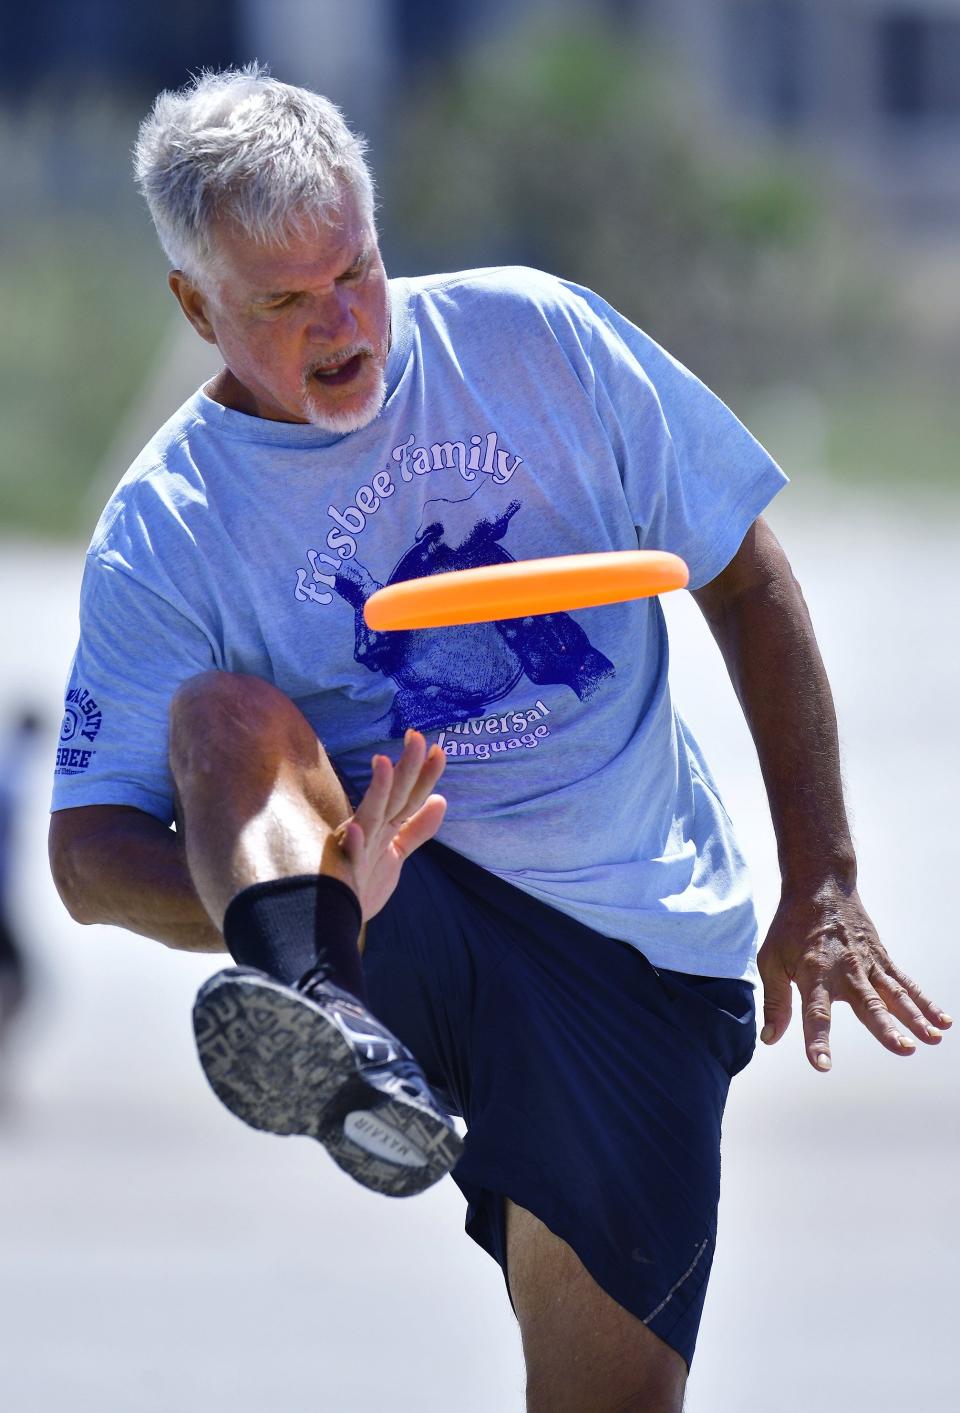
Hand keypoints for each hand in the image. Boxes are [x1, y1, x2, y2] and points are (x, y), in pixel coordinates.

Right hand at [325, 730, 445, 921]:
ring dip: (376, 792)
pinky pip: (348, 857)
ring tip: (383, 764)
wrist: (335, 921)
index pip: (409, 795)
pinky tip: (354, 830)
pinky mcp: (345, 872)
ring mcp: (356, 848)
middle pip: (394, 796)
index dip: (425, 774)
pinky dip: (352, 844)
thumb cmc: (364, 882)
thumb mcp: (395, 852)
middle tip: (417, 737)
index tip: (439, 749)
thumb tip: (441, 800)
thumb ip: (417, 828)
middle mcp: (370, 830)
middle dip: (406, 768)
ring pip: (369, 817)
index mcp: (383, 825)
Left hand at [758, 884, 951, 1070]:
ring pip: (894, 995)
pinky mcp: (881, 959)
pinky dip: (924, 1002)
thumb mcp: (771, 960)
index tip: (821, 1064)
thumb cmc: (791, 928)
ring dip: (914, 1017)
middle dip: (885, 1028)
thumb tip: (769, 1039)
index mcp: (814, 973)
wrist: (820, 887)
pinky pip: (905, 983)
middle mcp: (845, 970)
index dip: (817, 1039)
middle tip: (904, 1048)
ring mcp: (868, 964)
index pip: (815, 1013)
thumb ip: (775, 1002)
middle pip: (868, 1004)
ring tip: (931, 1039)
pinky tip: (942, 1021)